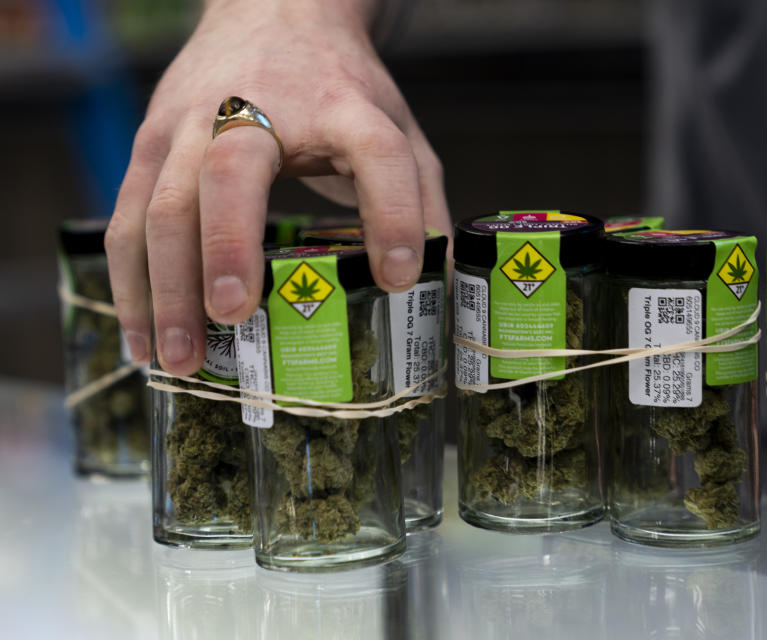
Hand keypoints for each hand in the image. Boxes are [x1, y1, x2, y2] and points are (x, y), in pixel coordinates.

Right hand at [105, 0, 450, 375]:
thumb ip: (415, 198)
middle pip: (231, 174)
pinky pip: (125, 218)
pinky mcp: (149, 143)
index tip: (398, 276)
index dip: (390, 213)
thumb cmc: (336, 88)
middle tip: (233, 316)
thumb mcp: (393, 127)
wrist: (269, 13)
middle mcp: (255, 107)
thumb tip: (432, 284)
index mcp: (341, 106)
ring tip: (180, 358)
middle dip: (227, 248)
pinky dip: (130, 283)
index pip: (375, 153)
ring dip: (164, 287)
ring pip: (161, 203)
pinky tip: (143, 338)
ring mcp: (190, 122)